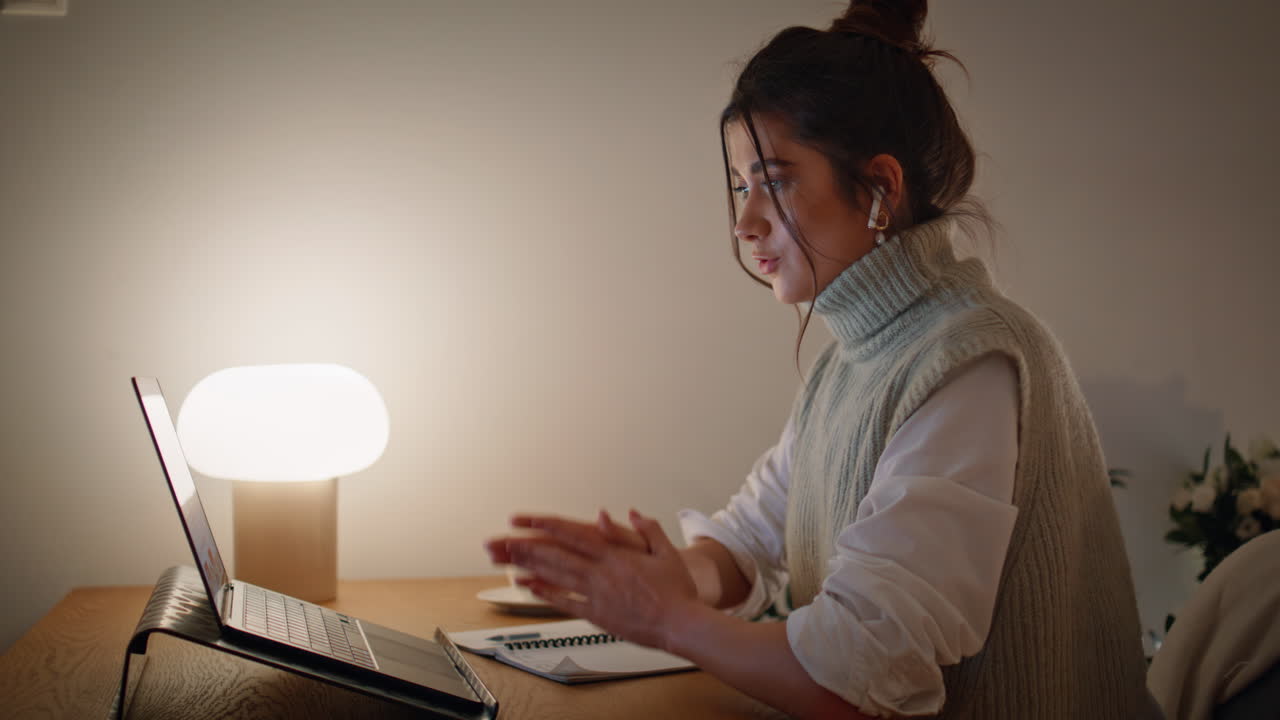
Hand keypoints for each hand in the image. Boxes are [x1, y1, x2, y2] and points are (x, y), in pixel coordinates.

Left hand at [484, 509, 700, 652]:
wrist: (680, 623)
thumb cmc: (677, 591)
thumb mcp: (666, 552)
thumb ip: (648, 529)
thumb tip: (632, 513)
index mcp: (617, 555)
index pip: (577, 535)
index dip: (551, 527)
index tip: (531, 520)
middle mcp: (602, 573)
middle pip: (559, 556)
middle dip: (531, 547)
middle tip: (506, 541)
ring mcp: (597, 594)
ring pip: (558, 577)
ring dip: (532, 567)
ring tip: (508, 561)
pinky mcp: (597, 615)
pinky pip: (566, 602)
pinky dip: (546, 594)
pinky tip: (530, 588)